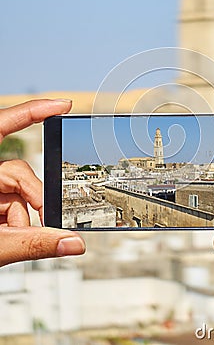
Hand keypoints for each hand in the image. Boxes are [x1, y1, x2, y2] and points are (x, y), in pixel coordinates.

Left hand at [0, 99, 84, 266]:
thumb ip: (33, 243)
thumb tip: (71, 242)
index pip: (2, 125)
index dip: (33, 112)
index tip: (61, 106)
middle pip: (19, 171)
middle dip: (34, 198)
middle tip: (44, 220)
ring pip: (16, 190)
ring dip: (20, 216)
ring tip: (10, 236)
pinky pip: (10, 203)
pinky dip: (14, 221)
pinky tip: (6, 235)